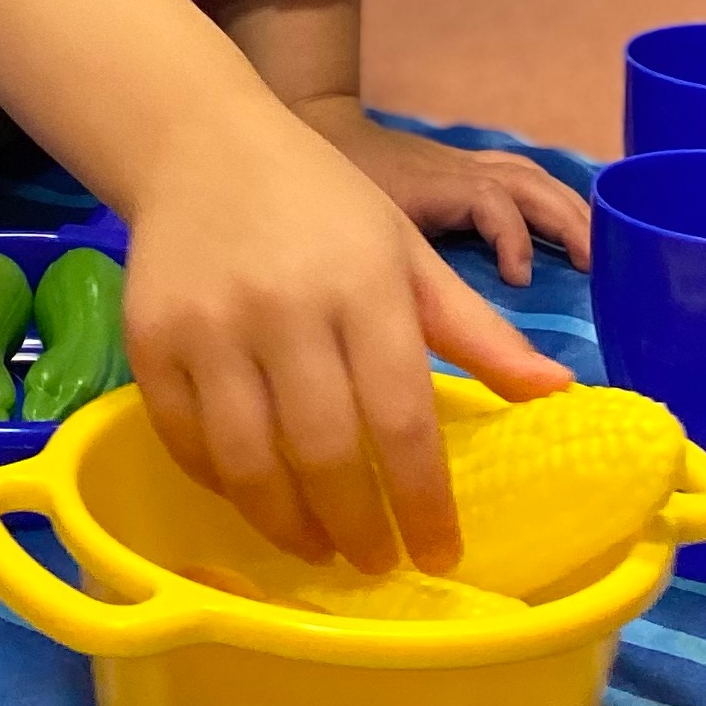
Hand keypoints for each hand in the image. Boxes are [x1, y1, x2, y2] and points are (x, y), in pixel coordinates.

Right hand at [122, 108, 571, 576]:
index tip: (439, 553)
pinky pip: (186, 441)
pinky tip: (255, 497)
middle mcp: (284, 309)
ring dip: (288, 525)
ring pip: (248, 463)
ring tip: (318, 548)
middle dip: (358, 528)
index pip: (402, 416)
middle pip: (325, 453)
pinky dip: (223, 486)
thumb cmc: (321, 201)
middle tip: (377, 562)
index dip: (423, 500)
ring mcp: (208, 328)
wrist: (199, 143)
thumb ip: (477, 329)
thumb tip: (557, 392)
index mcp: (363, 284)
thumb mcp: (407, 251)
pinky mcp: (149, 342)